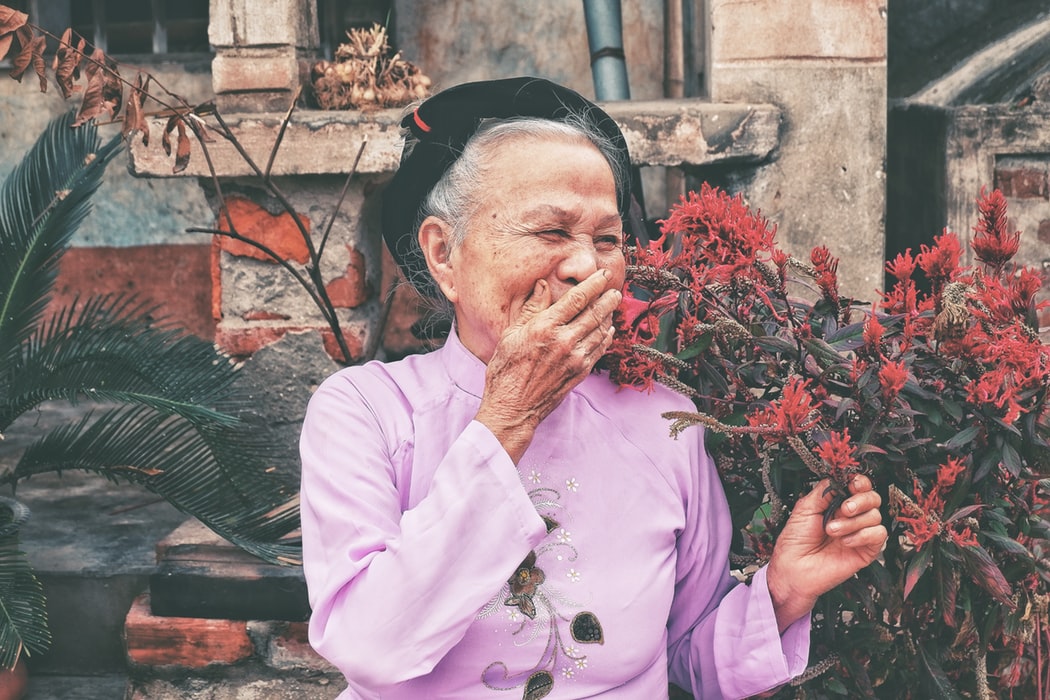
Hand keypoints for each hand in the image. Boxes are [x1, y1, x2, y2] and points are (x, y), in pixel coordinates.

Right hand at [475, 270, 620, 461]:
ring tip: (612, 306)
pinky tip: (608, 330)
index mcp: (545, 327)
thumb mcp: (511, 334)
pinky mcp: (580, 372)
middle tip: (614, 290)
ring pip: (600, 330)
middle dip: (607, 299)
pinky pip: (599, 349)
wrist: (513, 407)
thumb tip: (543, 285)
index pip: (576, 299)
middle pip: (594, 313)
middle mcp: (564, 341)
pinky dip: (606, 337)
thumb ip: (531, 308)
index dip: (593, 285)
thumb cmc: (506, 370)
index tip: (602, 276)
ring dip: (609, 316)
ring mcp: (575, 358)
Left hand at [766, 474, 886, 631]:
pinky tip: (845, 542)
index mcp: (837, 503)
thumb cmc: (796, 540)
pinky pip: (878, 534)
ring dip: (852, 522)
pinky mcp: (867, 550)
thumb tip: (840, 477)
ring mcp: (860, 532)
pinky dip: (862, 535)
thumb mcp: (805, 508)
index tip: (853, 484)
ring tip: (832, 531)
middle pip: (873, 498)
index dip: (860, 482)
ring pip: (875, 516)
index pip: (859, 486)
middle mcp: (851, 516)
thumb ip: (824, 491)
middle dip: (860, 500)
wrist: (794, 568)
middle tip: (843, 509)